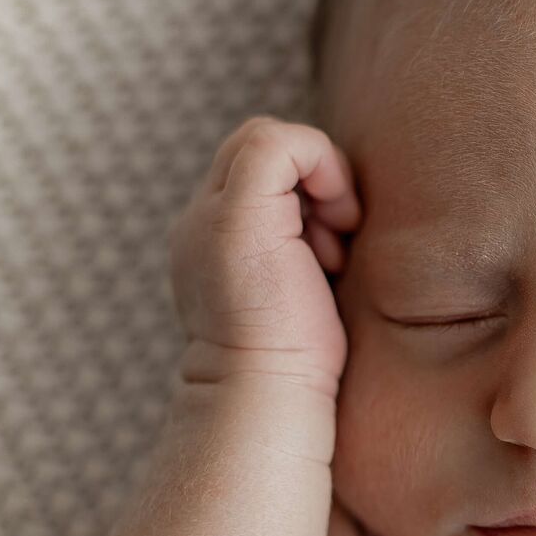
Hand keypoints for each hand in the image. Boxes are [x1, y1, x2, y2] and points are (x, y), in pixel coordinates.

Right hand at [167, 116, 362, 395]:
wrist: (267, 396)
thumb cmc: (295, 362)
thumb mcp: (295, 291)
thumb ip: (295, 249)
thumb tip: (333, 223)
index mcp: (210, 241)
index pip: (255, 172)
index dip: (304, 190)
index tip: (331, 247)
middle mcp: (199, 222)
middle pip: (258, 150)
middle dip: (312, 182)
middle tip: (336, 240)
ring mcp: (210, 215)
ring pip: (266, 139)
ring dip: (320, 181)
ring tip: (330, 249)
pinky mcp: (236, 213)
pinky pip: (278, 140)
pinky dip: (322, 166)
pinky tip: (337, 226)